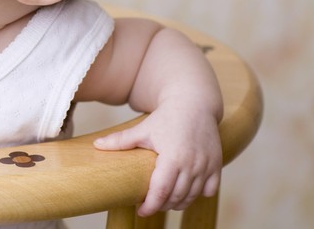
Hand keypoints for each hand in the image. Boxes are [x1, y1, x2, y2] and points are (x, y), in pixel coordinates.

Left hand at [93, 103, 221, 216]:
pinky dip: (197, 195)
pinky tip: (185, 192)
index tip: (141, 211)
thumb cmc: (166, 117)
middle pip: (176, 197)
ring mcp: (206, 165)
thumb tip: (96, 145)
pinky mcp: (217, 164)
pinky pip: (210, 190)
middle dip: (162, 205)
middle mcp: (192, 164)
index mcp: (172, 157)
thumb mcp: (143, 129)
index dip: (150, 205)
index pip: (161, 191)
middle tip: (150, 203)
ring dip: (178, 202)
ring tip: (165, 200)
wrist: (194, 103)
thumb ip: (121, 140)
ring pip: (192, 196)